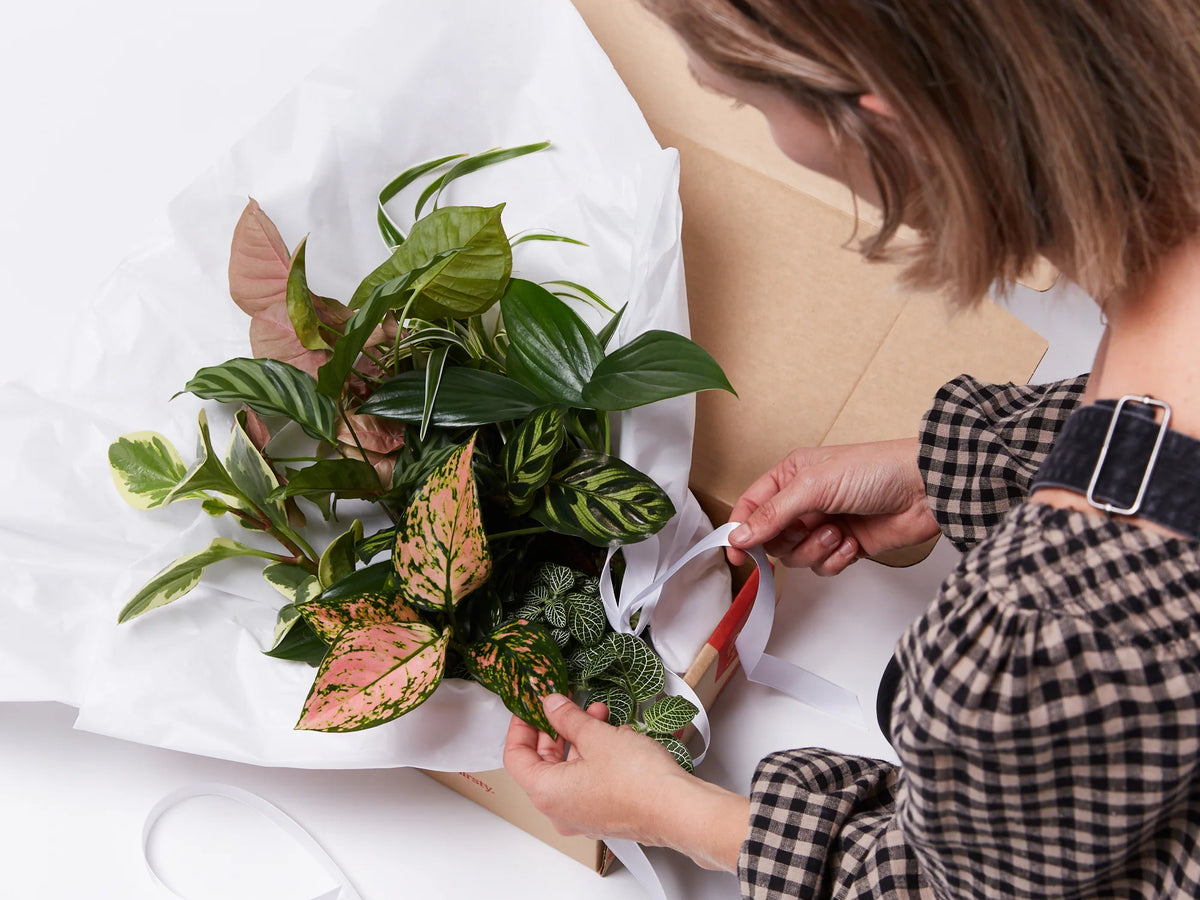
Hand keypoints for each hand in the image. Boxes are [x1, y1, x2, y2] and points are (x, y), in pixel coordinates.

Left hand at [503, 694, 748, 871]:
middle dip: (556, 728)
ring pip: (569, 770)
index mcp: (546, 793)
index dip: (521, 726)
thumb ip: (568, 718)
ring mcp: (582, 815)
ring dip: (580, 738)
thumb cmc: (638, 781)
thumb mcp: (596, 736)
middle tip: (564, 704)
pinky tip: (615, 735)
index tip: (530, 706)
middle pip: (542, 764)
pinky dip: (595, 756)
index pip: (515, 757)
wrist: (678, 809)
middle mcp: (559, 810)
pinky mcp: (604, 814)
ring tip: (598, 713)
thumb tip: (551, 705)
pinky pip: (589, 780)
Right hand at [727, 437, 938, 573]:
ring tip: (839, 532)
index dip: (740, 530)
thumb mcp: (814, 485)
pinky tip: (853, 543)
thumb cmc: (874, 470)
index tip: (737, 553)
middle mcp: (804, 502)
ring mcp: (824, 525)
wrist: (925, 490)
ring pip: (796, 556)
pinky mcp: (845, 547)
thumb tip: (739, 535)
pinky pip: (823, 567)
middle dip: (789, 540)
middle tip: (807, 530)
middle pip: (772, 538)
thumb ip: (773, 513)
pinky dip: (837, 559)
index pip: (751, 507)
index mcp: (790, 477)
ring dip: (817, 549)